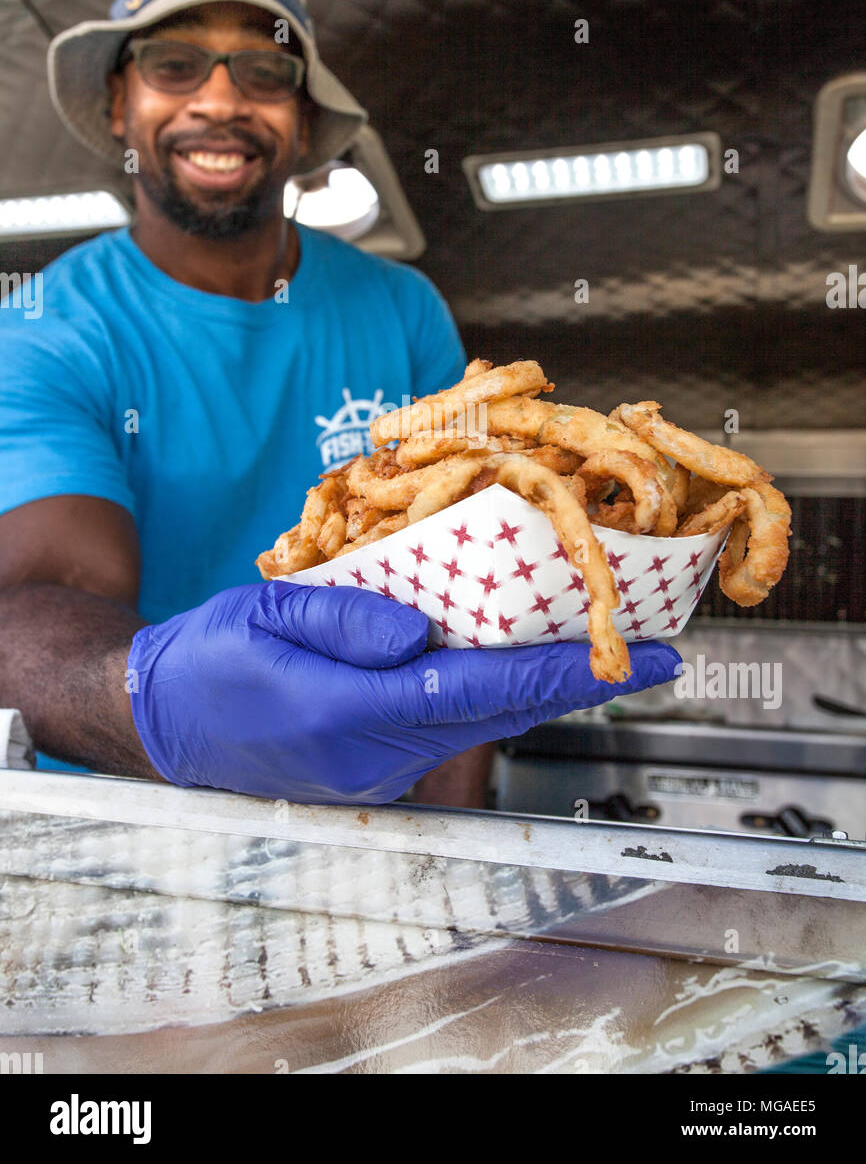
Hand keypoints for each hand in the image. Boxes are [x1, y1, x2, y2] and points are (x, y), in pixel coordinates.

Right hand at [128, 581, 680, 803]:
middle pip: (502, 716)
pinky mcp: (377, 769)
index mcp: (348, 715)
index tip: (630, 655)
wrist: (163, 721)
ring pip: (485, 725)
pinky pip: (457, 730)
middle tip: (656, 652)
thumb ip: (345, 619)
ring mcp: (380, 773)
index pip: (477, 690)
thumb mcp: (264, 617)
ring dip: (549, 688)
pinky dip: (502, 695)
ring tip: (605, 648)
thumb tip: (422, 628)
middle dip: (583, 683)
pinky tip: (525, 663)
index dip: (560, 670)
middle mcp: (377, 757)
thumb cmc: (210, 660)